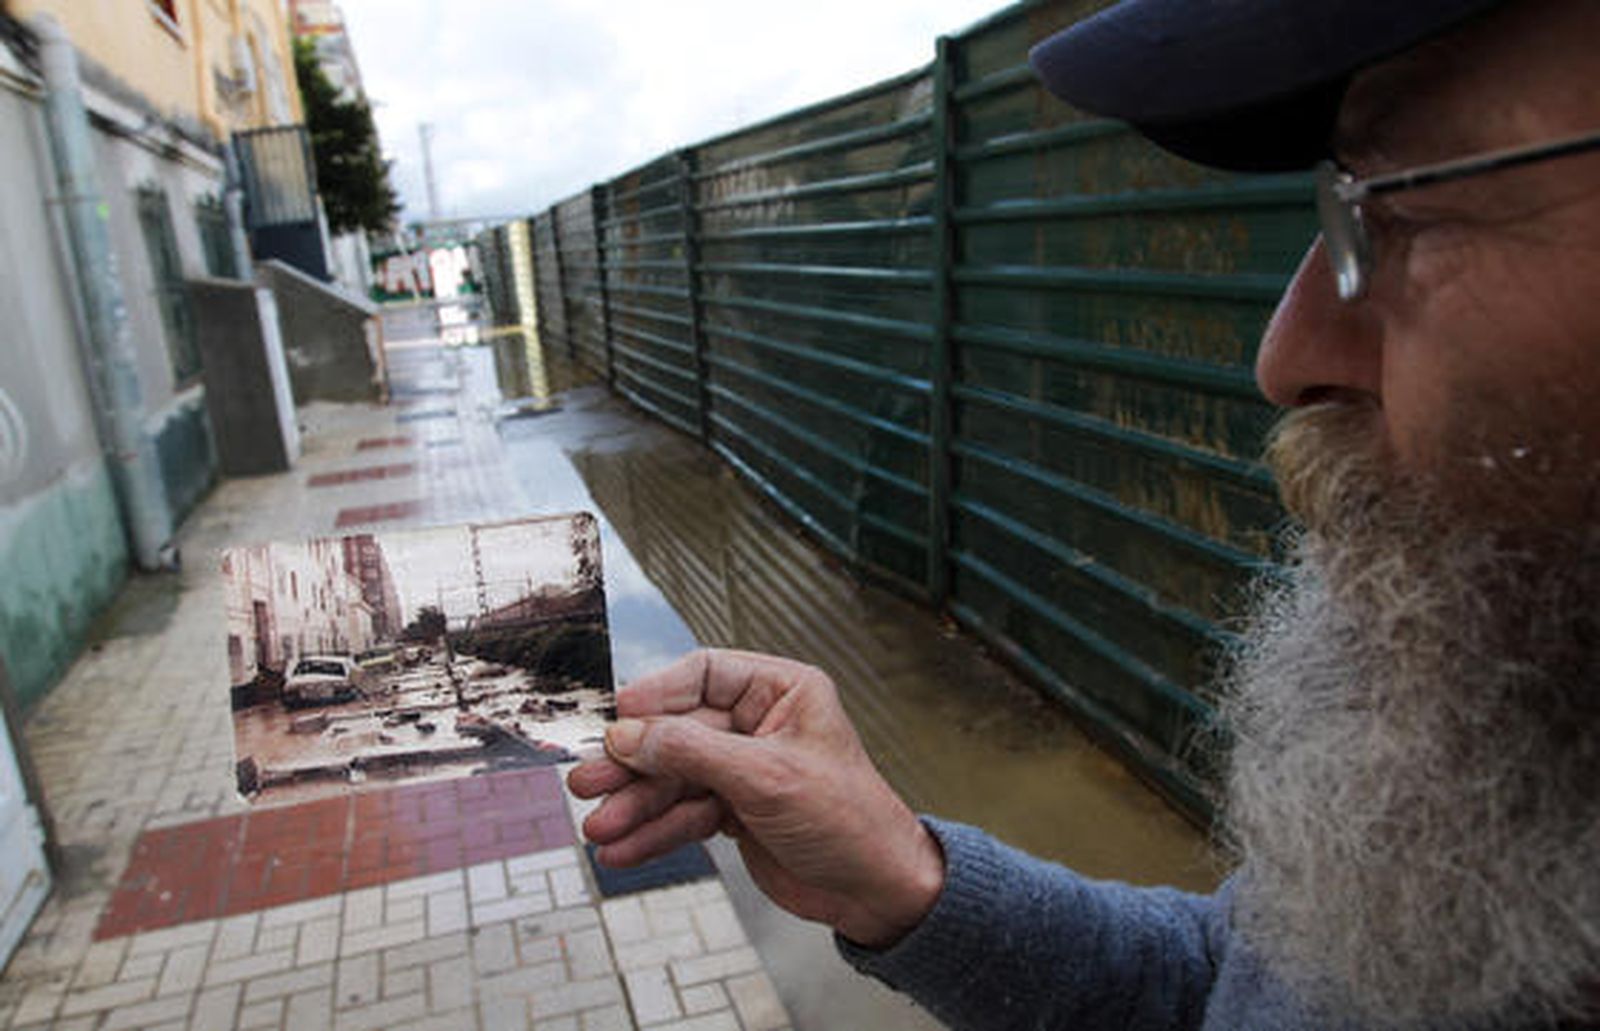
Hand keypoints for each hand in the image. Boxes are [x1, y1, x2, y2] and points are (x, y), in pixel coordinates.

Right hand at [566, 649, 944, 948]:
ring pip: (674, 779)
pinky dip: (653, 832)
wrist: (876, 890)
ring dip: (636, 805)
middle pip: (678, 732)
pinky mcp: (735, 811)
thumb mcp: (766, 777)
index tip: (615, 717)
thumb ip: (692, 752)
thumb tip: (627, 734)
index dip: (656, 695)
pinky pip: (684, 814)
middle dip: (633, 762)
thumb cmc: (848, 819)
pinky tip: (623, 849)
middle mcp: (760, 724)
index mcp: (782, 691)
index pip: (704, 673)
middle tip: (587, 781)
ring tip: (600, 828)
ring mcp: (745, 769)